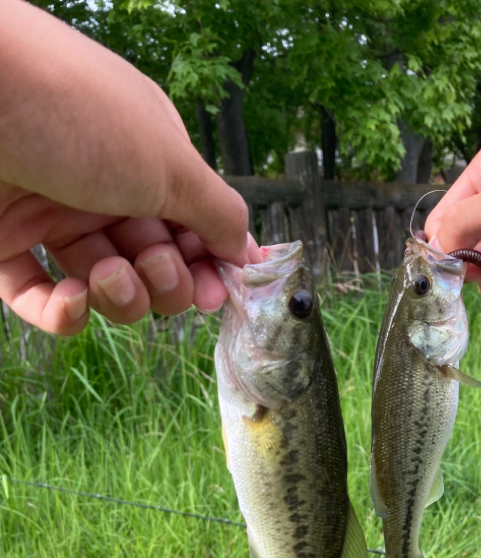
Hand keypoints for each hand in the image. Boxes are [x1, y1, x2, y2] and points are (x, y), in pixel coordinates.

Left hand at [0, 0, 254, 334]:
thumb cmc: (73, 110)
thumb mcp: (169, 161)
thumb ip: (217, 212)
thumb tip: (247, 250)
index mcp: (148, 158)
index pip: (193, 226)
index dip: (209, 264)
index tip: (218, 292)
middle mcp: (103, 186)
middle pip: (155, 262)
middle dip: (166, 281)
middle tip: (157, 269)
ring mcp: (53, 215)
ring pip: (106, 286)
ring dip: (120, 297)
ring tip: (108, 276)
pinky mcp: (4, 243)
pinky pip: (43, 298)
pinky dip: (64, 314)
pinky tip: (72, 301)